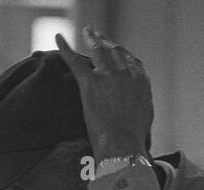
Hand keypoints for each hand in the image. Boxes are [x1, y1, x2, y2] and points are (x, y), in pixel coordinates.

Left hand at [55, 26, 153, 160]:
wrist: (123, 145)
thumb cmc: (133, 140)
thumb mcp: (144, 118)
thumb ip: (139, 103)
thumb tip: (136, 105)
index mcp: (141, 81)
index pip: (130, 60)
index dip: (120, 54)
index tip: (115, 49)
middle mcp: (127, 73)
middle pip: (115, 51)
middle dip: (107, 42)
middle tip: (98, 35)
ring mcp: (108, 76)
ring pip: (99, 50)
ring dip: (92, 38)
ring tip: (87, 31)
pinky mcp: (90, 83)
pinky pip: (75, 61)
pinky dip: (65, 47)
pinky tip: (58, 38)